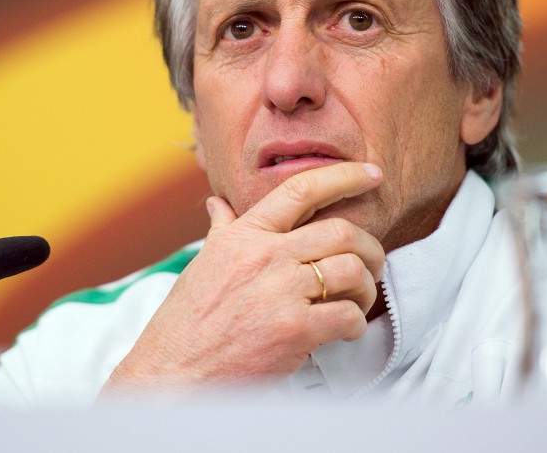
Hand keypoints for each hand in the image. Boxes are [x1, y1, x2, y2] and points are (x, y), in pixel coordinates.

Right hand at [100, 162, 384, 395]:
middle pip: (341, 231)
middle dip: (370, 247)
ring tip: (357, 301)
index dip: (344, 176)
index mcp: (245, 235)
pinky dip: (356, 324)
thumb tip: (216, 203)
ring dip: (366, 288)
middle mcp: (265, 255)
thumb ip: (221, 231)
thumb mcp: (202, 264)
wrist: (173, 372)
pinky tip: (345, 331)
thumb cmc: (187, 322)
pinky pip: (348, 316)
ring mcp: (281, 291)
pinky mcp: (294, 330)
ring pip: (352, 271)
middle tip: (373, 264)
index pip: (300, 190)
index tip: (372, 174)